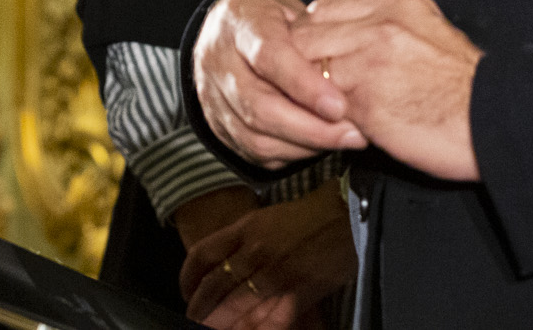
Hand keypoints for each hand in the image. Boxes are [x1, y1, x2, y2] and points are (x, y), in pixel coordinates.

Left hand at [179, 185, 357, 328]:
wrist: (347, 214)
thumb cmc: (307, 216)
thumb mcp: (266, 218)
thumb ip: (241, 241)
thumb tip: (219, 267)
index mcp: (246, 228)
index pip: (201, 256)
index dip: (187, 280)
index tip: (186, 292)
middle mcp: (255, 251)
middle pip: (214, 288)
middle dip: (200, 311)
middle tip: (194, 321)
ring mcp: (276, 273)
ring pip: (235, 308)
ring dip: (219, 325)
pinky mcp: (297, 292)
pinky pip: (268, 321)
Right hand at [194, 0, 366, 168]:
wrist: (228, 27)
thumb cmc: (271, 18)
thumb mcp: (294, 10)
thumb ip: (317, 38)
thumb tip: (356, 73)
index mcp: (241, 24)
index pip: (269, 56)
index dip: (304, 85)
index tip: (339, 106)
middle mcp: (218, 62)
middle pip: (260, 106)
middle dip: (311, 127)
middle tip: (353, 133)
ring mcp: (212, 97)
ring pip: (256, 136)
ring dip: (304, 145)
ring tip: (343, 140)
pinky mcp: (217, 125)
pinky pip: (254, 152)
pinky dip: (290, 153)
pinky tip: (317, 145)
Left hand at [293, 0, 481, 181]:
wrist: (496, 119)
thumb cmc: (469, 88)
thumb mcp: (435, 33)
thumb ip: (396, 31)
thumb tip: (367, 40)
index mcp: (399, 7)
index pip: (326, 7)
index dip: (312, 32)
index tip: (315, 54)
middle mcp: (380, 27)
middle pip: (307, 35)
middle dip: (299, 62)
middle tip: (304, 86)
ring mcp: (370, 64)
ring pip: (308, 72)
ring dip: (306, 93)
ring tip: (316, 109)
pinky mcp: (366, 104)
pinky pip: (322, 109)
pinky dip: (319, 119)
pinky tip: (331, 128)